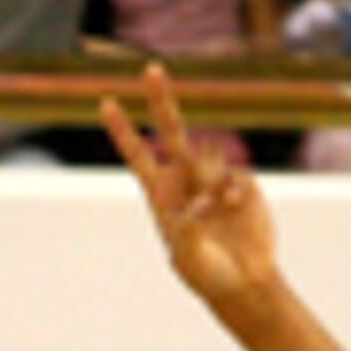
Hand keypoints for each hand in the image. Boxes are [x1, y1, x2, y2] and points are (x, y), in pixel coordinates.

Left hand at [100, 66, 281, 314]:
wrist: (245, 282)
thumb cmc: (208, 274)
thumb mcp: (187, 258)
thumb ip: (185, 229)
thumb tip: (198, 200)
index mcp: (161, 194)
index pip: (138, 155)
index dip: (122, 130)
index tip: (106, 104)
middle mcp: (185, 179)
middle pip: (171, 130)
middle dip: (161, 99)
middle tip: (150, 68)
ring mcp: (213, 178)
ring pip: (208, 156)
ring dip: (209, 180)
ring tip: (217, 212)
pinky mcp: (243, 182)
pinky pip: (236, 173)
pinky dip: (233, 191)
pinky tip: (236, 209)